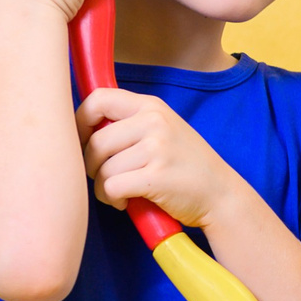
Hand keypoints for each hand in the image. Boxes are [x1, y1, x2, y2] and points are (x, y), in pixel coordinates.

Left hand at [79, 87, 242, 226]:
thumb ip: (130, 123)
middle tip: (104, 177)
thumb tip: (80, 129)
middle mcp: (154, 122)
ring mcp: (157, 149)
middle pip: (96, 141)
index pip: (98, 99)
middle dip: (90, 165)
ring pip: (102, 168)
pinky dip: (112, 199)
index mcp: (151, 106)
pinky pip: (111, 187)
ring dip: (102, 187)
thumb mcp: (163, 130)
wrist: (220, 193)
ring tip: (119, 192)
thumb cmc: (185, 165)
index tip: (82, 141)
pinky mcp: (156, 177)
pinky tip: (126, 202)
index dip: (80, 121)